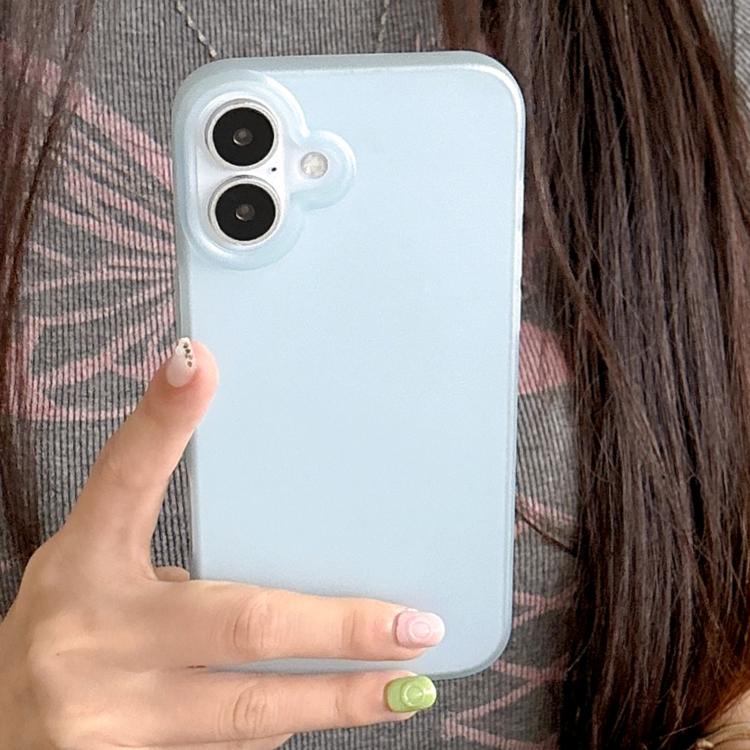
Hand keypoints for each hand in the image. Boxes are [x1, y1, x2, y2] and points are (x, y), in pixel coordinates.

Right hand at [0, 339, 443, 749]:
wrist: (8, 724)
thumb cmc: (73, 620)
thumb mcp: (100, 555)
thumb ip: (158, 520)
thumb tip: (226, 446)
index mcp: (86, 562)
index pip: (127, 478)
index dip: (163, 422)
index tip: (198, 364)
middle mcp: (97, 638)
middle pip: (242, 625)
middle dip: (339, 632)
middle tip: (413, 629)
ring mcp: (115, 719)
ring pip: (253, 712)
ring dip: (334, 695)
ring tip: (403, 686)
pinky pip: (236, 749)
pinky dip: (287, 722)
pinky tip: (323, 702)